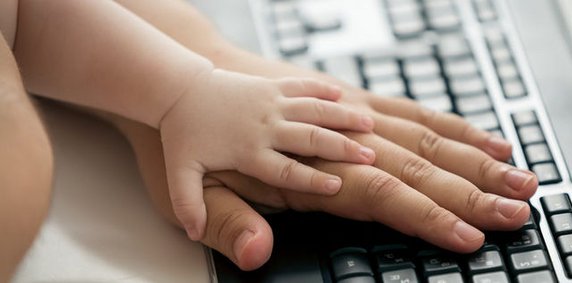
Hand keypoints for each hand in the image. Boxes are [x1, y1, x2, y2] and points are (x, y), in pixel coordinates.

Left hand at [111, 91, 536, 270]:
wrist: (197, 81)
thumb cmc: (199, 141)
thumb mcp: (193, 190)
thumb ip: (230, 224)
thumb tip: (257, 254)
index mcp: (308, 166)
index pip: (382, 194)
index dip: (428, 217)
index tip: (471, 237)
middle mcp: (341, 136)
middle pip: (419, 165)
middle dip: (472, 192)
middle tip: (518, 212)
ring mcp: (353, 114)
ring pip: (428, 137)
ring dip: (477, 159)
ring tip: (521, 176)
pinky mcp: (357, 102)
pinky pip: (415, 112)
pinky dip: (456, 127)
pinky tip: (486, 139)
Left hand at [159, 69, 375, 239]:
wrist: (179, 89)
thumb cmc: (182, 132)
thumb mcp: (179, 174)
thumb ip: (189, 205)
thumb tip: (196, 234)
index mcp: (247, 150)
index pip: (285, 170)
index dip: (312, 180)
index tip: (337, 186)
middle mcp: (264, 125)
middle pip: (309, 138)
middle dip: (341, 148)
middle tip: (369, 157)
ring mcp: (270, 102)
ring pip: (313, 109)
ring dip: (342, 117)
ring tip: (368, 125)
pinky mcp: (271, 86)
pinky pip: (301, 86)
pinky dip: (322, 89)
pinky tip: (342, 93)